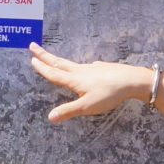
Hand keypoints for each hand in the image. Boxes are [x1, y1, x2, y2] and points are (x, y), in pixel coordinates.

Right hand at [28, 44, 148, 120]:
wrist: (132, 80)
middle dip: (45, 55)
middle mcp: (81, 70)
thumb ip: (68, 111)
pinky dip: (77, 67)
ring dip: (59, 61)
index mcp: (74, 79)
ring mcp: (92, 68)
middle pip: (59, 62)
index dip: (42, 68)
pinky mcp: (102, 68)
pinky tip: (82, 70)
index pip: (54, 73)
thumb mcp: (87, 107)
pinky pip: (85, 67)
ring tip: (53, 60)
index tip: (32, 58)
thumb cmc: (109, 94)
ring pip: (71, 64)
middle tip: (32, 46)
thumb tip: (50, 117)